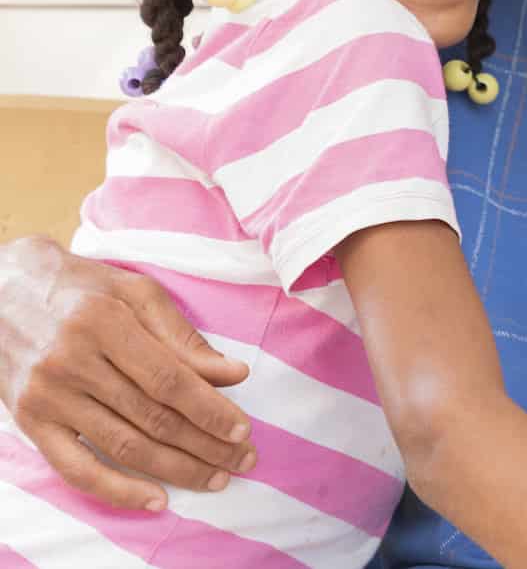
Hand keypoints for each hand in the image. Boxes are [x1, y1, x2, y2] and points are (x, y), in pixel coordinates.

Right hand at [0, 236, 256, 510]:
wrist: (4, 291)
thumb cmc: (82, 288)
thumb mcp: (137, 292)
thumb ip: (183, 336)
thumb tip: (234, 374)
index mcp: (104, 323)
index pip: (168, 379)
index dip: (209, 409)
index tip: (242, 430)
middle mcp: (71, 362)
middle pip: (151, 417)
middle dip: (204, 444)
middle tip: (242, 460)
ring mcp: (47, 396)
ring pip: (122, 446)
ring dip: (175, 469)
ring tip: (215, 478)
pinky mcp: (29, 422)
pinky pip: (75, 469)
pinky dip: (117, 490)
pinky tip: (156, 500)